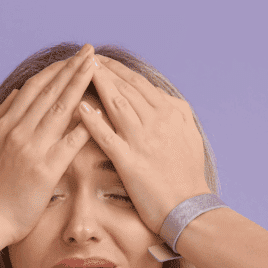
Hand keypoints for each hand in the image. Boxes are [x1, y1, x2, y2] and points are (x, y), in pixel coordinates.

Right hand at [0, 44, 97, 244]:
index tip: (73, 57)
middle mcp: (18, 131)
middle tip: (90, 51)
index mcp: (6, 124)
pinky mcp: (44, 170)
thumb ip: (1, 117)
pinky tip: (99, 111)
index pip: (35, 88)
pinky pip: (69, 143)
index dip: (56, 70)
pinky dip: (84, 126)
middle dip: (72, 68)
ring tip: (96, 69)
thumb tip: (18, 92)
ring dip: (80, 85)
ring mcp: (31, 149)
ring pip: (60, 109)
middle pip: (50, 92)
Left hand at [78, 55, 209, 233]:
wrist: (189, 209)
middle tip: (82, 58)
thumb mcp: (190, 135)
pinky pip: (107, 136)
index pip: (139, 83)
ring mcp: (142, 141)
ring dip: (96, 85)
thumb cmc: (189, 174)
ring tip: (78, 72)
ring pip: (116, 105)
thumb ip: (176, 112)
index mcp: (169, 113)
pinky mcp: (130, 162)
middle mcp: (156, 122)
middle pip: (124, 88)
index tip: (101, 60)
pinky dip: (93, 120)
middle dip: (102, 71)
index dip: (118, 69)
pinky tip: (80, 108)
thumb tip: (162, 97)